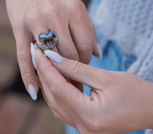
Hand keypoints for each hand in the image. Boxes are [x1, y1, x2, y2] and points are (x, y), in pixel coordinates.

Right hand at [3, 0, 98, 95]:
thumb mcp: (76, 4)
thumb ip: (88, 29)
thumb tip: (97, 54)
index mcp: (74, 9)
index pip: (85, 45)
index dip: (86, 61)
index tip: (84, 68)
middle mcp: (56, 15)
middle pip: (70, 53)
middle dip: (74, 69)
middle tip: (74, 78)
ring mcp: (36, 21)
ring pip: (50, 56)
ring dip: (56, 72)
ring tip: (60, 80)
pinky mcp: (19, 26)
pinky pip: (24, 56)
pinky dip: (30, 75)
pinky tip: (36, 91)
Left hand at [34, 48, 152, 133]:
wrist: (151, 109)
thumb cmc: (135, 92)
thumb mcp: (106, 77)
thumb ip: (77, 69)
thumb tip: (54, 58)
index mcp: (90, 115)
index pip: (58, 87)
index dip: (46, 68)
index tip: (38, 52)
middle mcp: (83, 126)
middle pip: (53, 96)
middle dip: (43, 74)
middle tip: (37, 55)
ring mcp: (83, 127)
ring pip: (55, 102)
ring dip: (48, 82)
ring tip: (44, 63)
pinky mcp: (84, 123)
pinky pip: (63, 106)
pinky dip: (57, 90)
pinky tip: (55, 77)